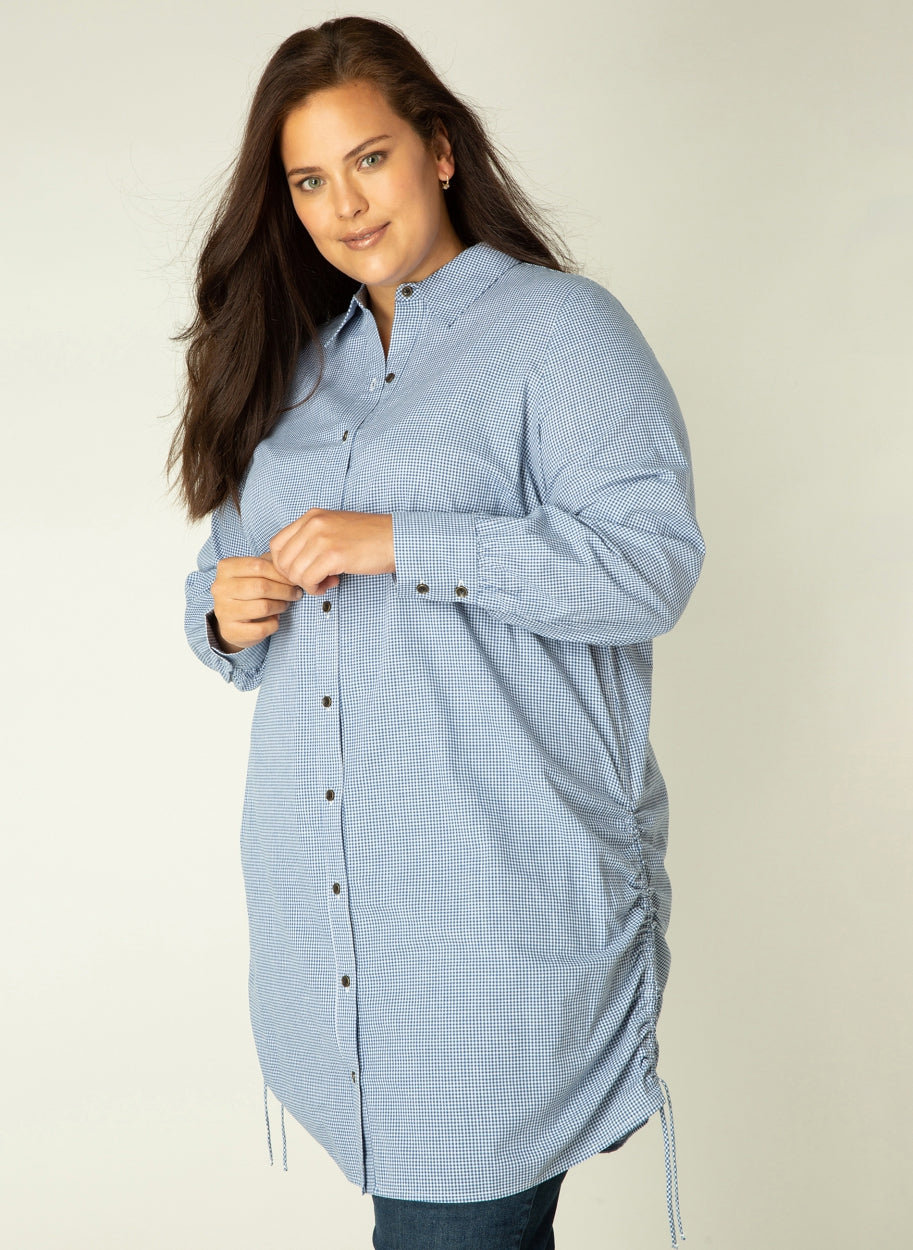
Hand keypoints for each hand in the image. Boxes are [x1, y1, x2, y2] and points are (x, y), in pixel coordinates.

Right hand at [210, 554, 302, 651]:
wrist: (233, 621)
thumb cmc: (249, 591)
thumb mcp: (256, 573)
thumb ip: (271, 564)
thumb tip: (290, 568)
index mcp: (226, 568)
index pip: (258, 565)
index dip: (281, 573)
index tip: (293, 580)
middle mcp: (220, 588)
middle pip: (261, 586)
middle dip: (284, 590)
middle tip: (295, 593)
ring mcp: (223, 610)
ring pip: (263, 607)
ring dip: (280, 606)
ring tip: (285, 604)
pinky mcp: (229, 631)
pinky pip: (261, 628)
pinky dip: (273, 624)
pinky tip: (274, 619)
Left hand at [269, 508, 395, 595]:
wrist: (395, 539)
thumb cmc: (368, 538)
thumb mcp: (334, 529)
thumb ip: (311, 540)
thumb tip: (292, 565)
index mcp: (311, 516)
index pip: (276, 544)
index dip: (283, 565)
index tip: (299, 572)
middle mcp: (313, 524)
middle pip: (282, 561)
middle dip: (294, 577)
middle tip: (314, 579)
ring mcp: (323, 538)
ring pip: (294, 572)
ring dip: (307, 584)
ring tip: (325, 582)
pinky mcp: (334, 555)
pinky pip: (309, 579)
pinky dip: (316, 588)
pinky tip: (332, 583)